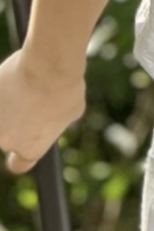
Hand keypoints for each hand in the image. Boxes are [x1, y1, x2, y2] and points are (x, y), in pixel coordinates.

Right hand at [0, 48, 85, 174]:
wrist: (48, 65)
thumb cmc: (65, 89)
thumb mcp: (71, 112)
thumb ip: (54, 122)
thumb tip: (50, 118)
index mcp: (30, 149)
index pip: (20, 164)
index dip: (20, 155)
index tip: (25, 142)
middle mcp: (6, 141)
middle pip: (8, 134)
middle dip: (16, 120)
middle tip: (32, 98)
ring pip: (0, 114)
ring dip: (7, 104)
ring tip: (25, 84)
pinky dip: (3, 88)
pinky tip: (16, 75)